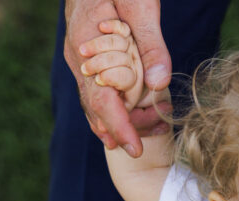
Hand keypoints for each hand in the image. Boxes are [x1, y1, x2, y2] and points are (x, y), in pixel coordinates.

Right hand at [64, 0, 170, 156]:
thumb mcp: (141, 6)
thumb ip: (150, 46)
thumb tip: (159, 85)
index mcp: (86, 46)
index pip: (99, 99)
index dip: (118, 127)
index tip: (134, 149)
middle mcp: (79, 59)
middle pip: (97, 108)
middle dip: (124, 129)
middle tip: (152, 138)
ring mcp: (81, 61)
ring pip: (96, 103)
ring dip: (122, 121)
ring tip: (151, 130)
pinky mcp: (89, 61)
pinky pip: (99, 91)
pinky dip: (116, 108)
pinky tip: (133, 120)